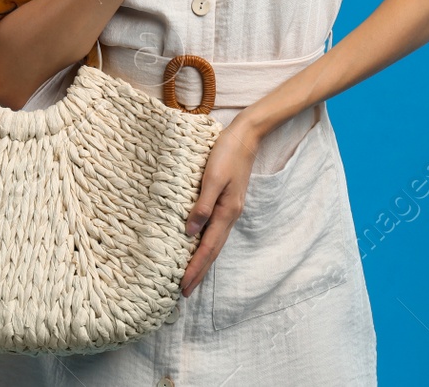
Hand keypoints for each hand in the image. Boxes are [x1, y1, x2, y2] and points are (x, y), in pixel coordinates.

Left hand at [180, 120, 261, 296]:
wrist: (245, 136)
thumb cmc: (226, 154)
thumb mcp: (212, 178)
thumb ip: (202, 205)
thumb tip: (190, 233)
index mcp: (226, 212)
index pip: (207, 248)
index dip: (195, 268)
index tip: (183, 287)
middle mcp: (230, 215)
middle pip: (213, 251)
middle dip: (199, 272)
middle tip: (185, 292)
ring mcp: (230, 210)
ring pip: (215, 243)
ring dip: (203, 262)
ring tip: (191, 277)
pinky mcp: (227, 203)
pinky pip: (216, 232)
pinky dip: (207, 246)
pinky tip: (200, 247)